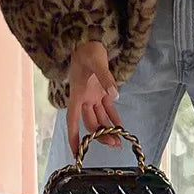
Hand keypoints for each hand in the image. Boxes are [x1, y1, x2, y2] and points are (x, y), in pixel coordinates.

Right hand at [67, 41, 123, 157]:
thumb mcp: (96, 61)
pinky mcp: (101, 90)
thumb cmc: (88, 50)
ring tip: (119, 141)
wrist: (89, 39)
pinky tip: (121, 126)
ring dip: (108, 129)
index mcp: (77, 94)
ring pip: (99, 118)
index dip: (73, 137)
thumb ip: (105, 78)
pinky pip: (107, 108)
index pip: (72, 120)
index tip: (76, 153)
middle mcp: (84, 98)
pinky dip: (113, 117)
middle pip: (90, 122)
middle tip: (114, 144)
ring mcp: (93, 95)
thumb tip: (115, 95)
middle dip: (100, 135)